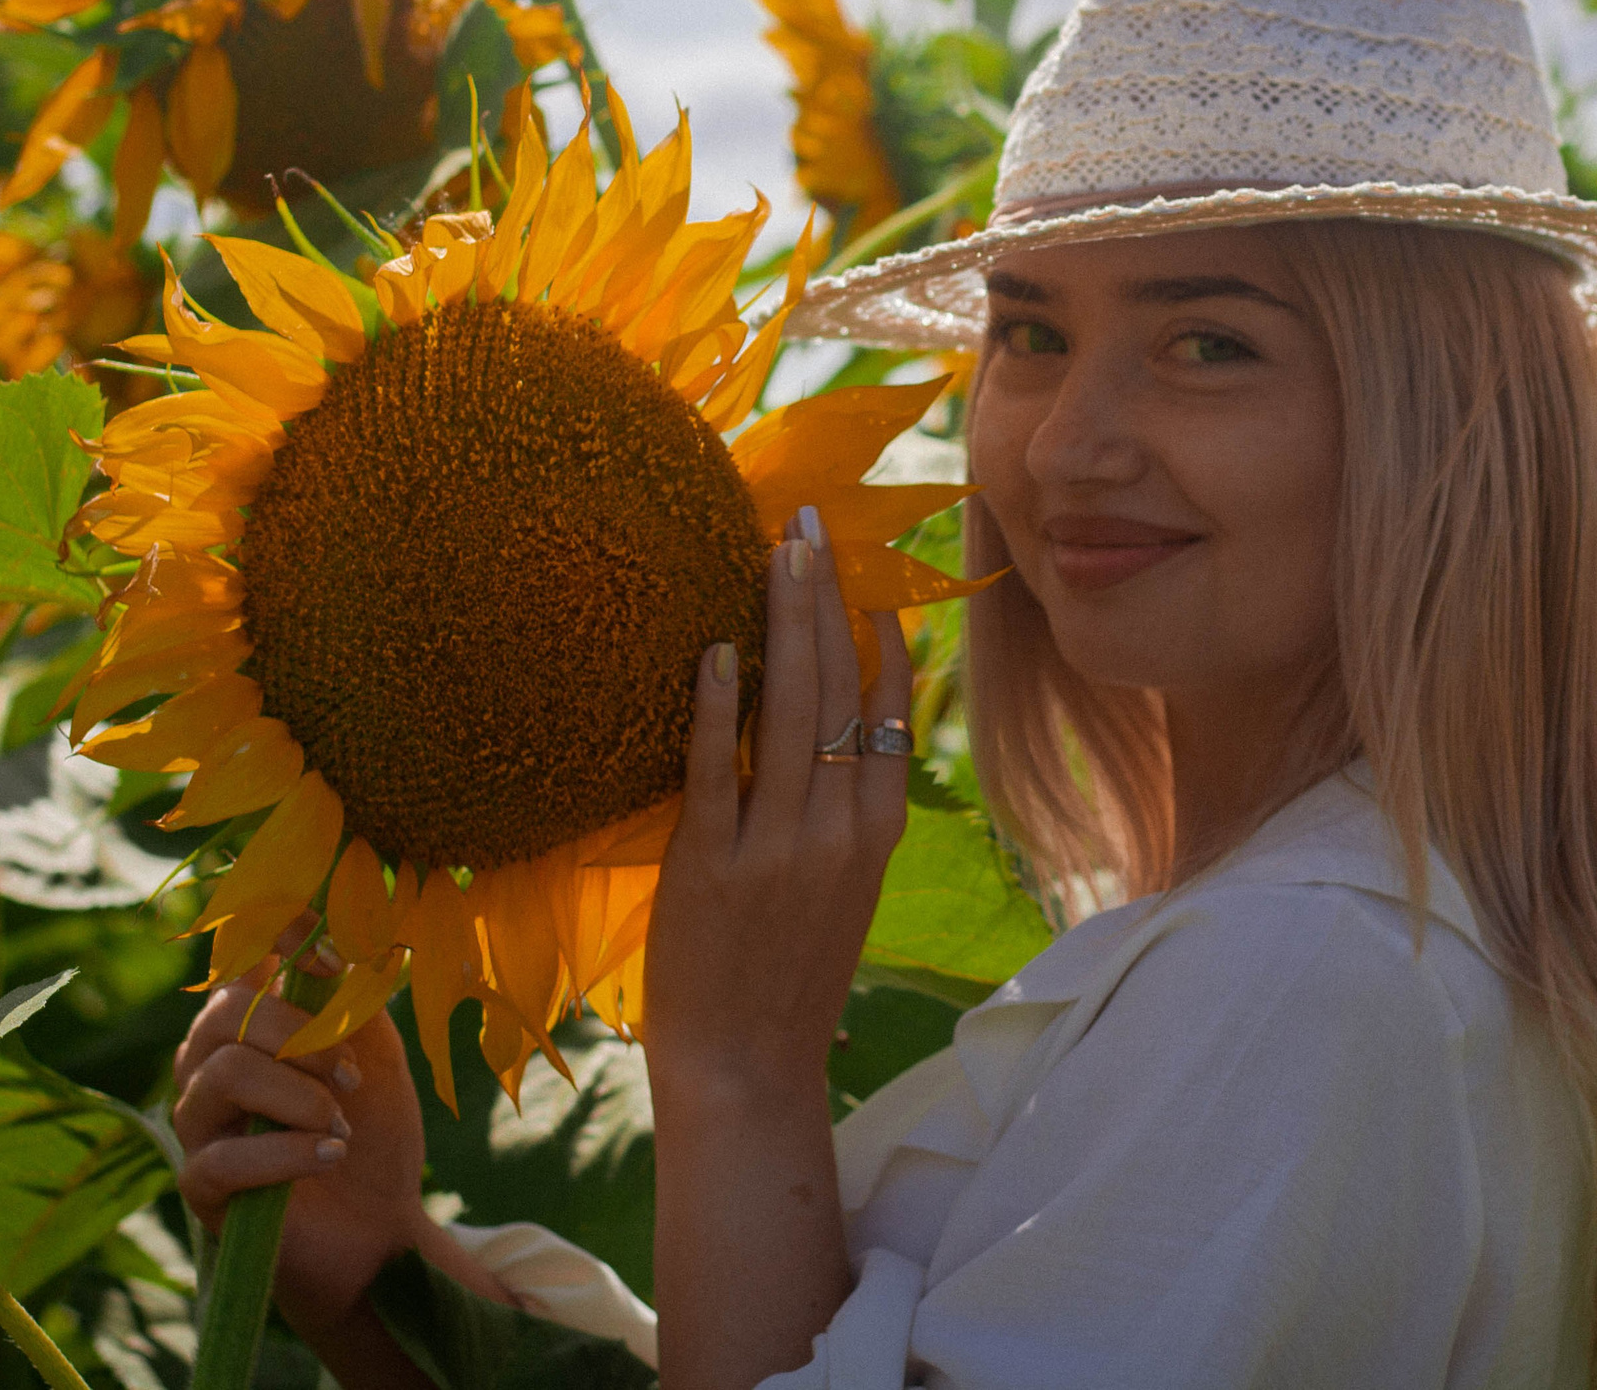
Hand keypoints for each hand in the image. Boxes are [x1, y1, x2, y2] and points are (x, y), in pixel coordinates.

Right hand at [169, 936, 432, 1336]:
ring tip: (341, 1127)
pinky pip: (223, 1156)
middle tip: (351, 1075)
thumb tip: (336, 946)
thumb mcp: (376, 1056)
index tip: (331, 957)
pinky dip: (288, 1153)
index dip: (274, 938)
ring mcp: (198, 1124)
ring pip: (224, 1074)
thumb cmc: (372, 1132)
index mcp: (250, 1023)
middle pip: (225, 1013)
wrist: (379, 1226)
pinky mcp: (199, 1185)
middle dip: (300, 1035)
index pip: (238, 957)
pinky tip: (329, 1156)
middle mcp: (210, 1064)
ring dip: (300, 1096)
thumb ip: (351, 1002)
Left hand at [644, 504, 914, 1095]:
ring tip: (774, 553)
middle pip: (839, 688)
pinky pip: (717, 770)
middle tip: (807, 523)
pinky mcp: (711, 868)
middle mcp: (838, 831)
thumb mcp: (842, 889)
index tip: (856, 567)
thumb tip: (837, 731)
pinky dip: (719, 707)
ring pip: (790, 712)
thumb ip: (843, 812)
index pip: (884, 707)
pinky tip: (717, 649)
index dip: (872, 630)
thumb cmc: (785, 978)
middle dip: (824, 597)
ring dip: (783, 623)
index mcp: (876, 832)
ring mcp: (777, 848)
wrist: (746, 1073)